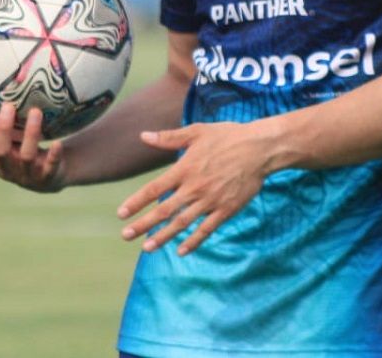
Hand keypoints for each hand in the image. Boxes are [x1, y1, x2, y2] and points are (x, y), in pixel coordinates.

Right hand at [0, 104, 66, 192]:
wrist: (50, 174)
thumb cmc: (17, 151)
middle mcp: (6, 169)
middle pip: (0, 151)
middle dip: (3, 130)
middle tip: (7, 106)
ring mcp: (27, 174)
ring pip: (26, 156)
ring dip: (30, 134)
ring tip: (36, 111)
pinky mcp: (48, 176)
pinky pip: (51, 166)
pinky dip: (54, 155)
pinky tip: (58, 143)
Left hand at [116, 121, 275, 255]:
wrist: (260, 149)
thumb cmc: (228, 136)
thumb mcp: (197, 131)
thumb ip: (169, 138)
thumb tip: (143, 135)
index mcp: (185, 169)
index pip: (154, 189)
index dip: (137, 202)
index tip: (121, 214)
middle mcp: (194, 187)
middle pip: (164, 210)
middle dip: (143, 225)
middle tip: (125, 235)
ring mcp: (210, 201)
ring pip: (182, 223)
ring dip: (163, 236)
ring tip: (147, 248)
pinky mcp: (226, 210)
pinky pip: (206, 229)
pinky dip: (194, 241)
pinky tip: (182, 251)